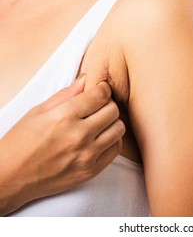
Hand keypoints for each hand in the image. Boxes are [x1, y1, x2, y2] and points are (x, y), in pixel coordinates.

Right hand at [0, 74, 124, 215]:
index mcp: (64, 116)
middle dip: (108, 104)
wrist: (10, 176)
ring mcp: (86, 155)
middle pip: (113, 111)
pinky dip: (112, 141)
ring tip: (100, 123)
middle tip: (99, 107)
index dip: (103, 89)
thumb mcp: (38, 111)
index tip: (100, 90)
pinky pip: (116, 149)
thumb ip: (66, 94)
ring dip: (112, 122)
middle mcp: (78, 135)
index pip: (100, 95)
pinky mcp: (90, 171)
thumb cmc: (21, 142)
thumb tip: (86, 78)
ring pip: (118, 129)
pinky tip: (101, 138)